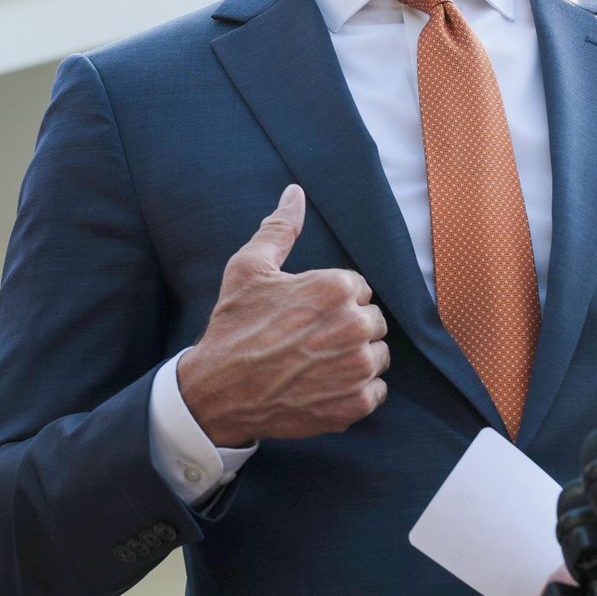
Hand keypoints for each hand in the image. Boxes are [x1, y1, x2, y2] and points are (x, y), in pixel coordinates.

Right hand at [177, 185, 389, 446]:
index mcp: (336, 287)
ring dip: (355, 359)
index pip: (359, 290)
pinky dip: (355, 391)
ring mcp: (358, 367)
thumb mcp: (249, 268)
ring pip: (377, 356)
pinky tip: (323, 386)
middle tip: (310, 341)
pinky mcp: (357, 402)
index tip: (306, 316)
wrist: (218, 390)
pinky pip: (376, 390)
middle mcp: (354, 325)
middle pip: (373, 322)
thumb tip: (295, 192)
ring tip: (316, 364)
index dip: (332, 302)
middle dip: (347, 328)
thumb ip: (280, 228)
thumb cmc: (234, 326)